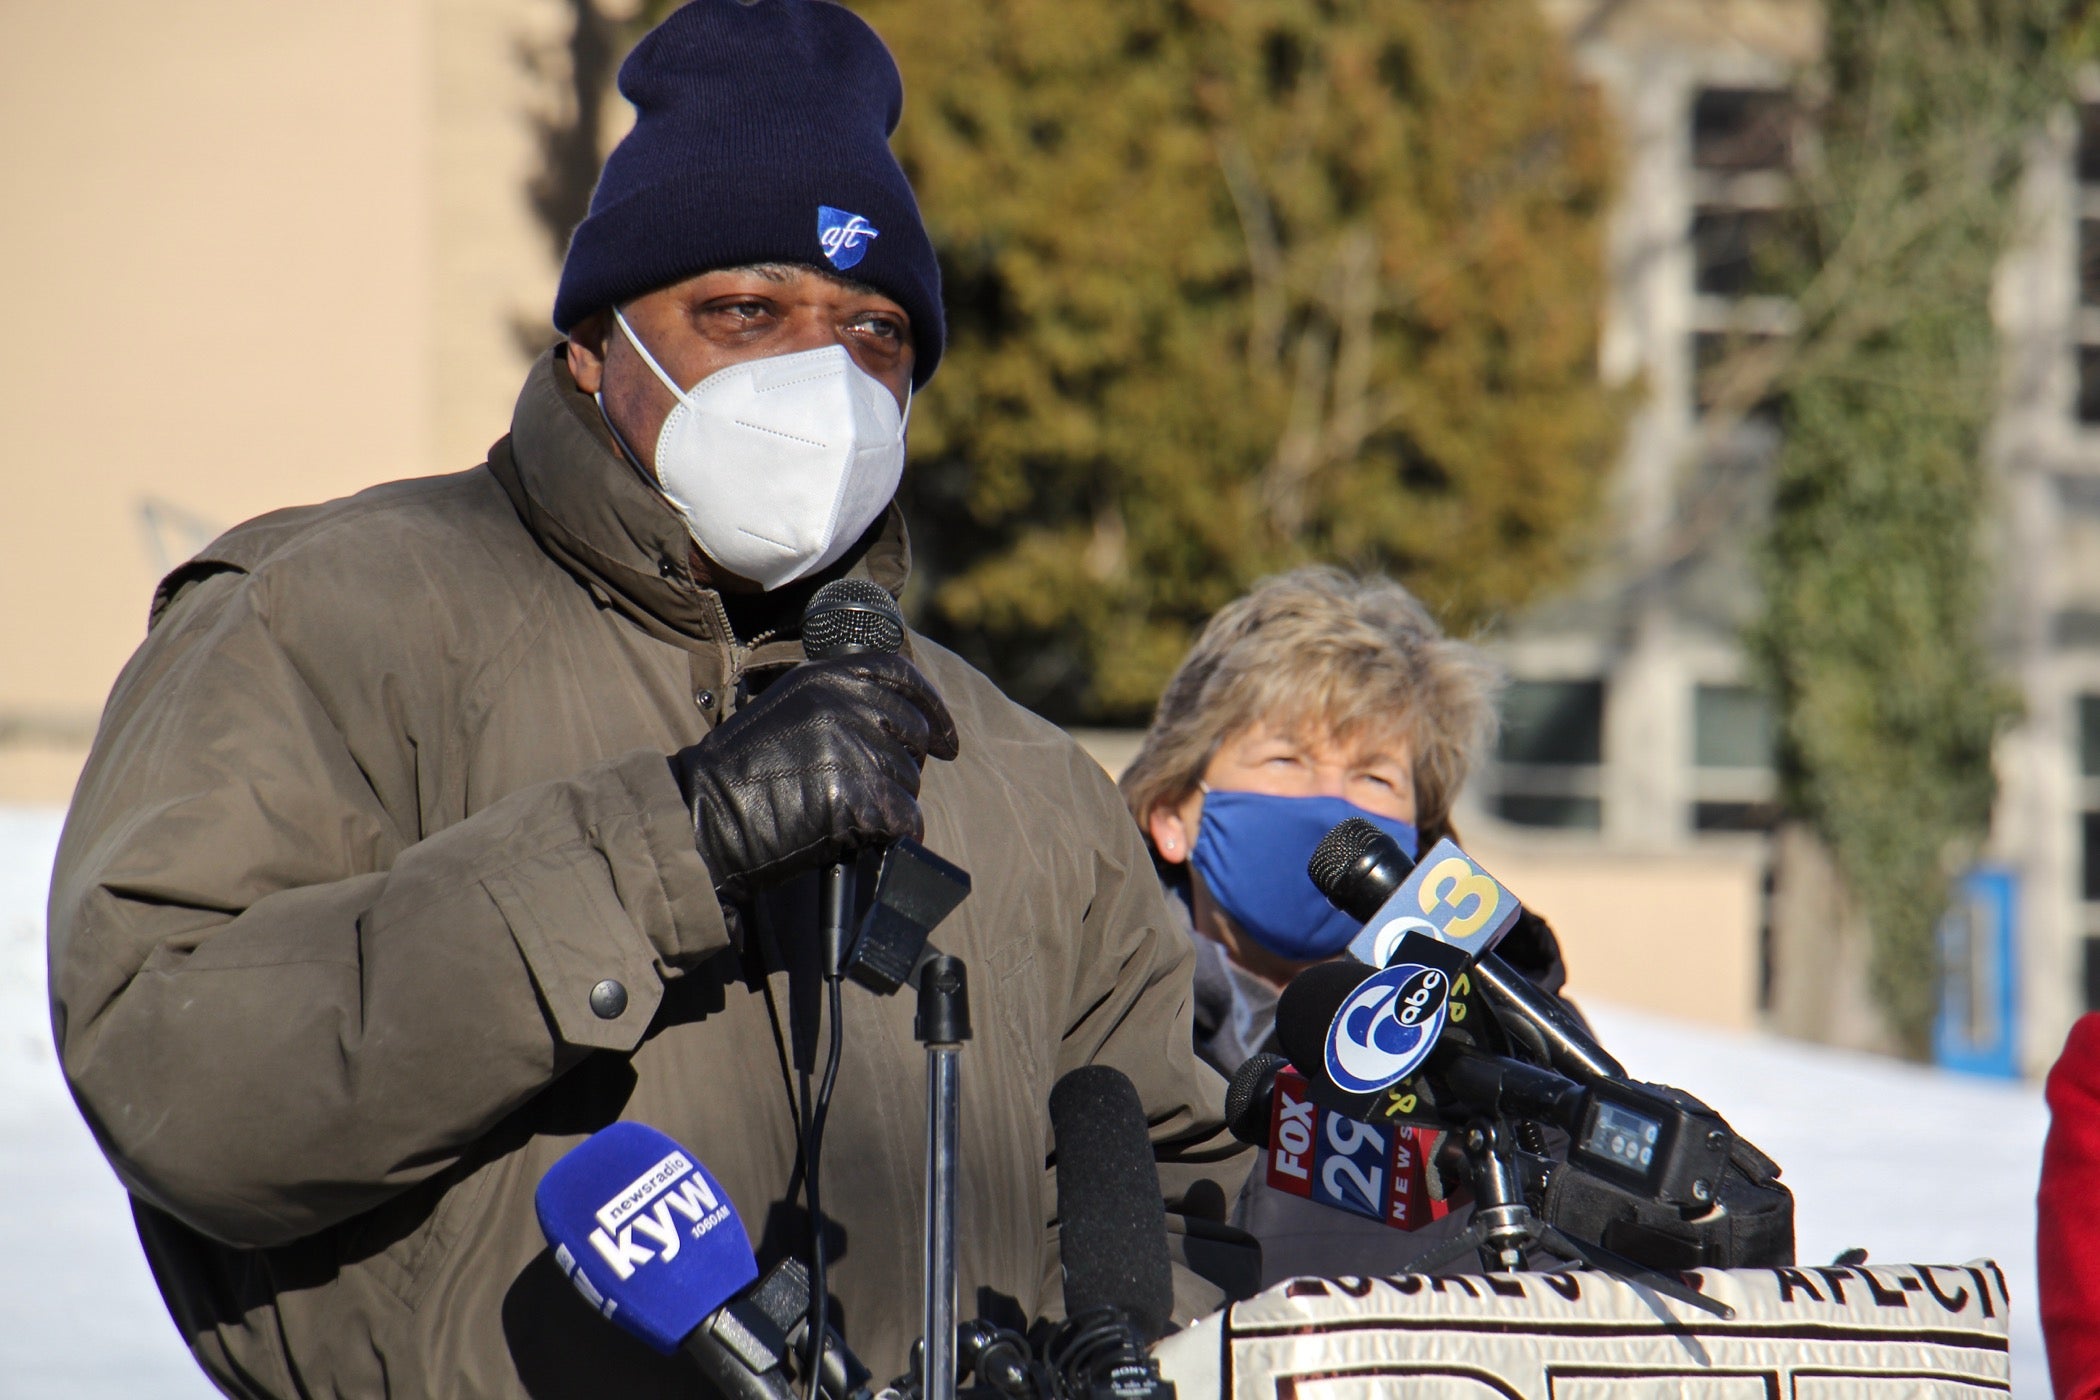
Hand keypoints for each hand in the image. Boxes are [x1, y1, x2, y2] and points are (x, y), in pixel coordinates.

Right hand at [670, 653, 960, 901]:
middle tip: (872, 791)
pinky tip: (872, 840)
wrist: (702, 815)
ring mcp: (851, 749)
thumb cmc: (741, 770)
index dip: (933, 709)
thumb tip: (902, 716)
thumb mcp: (788, 707)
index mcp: (827, 675)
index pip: (903, 677)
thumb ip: (839, 700)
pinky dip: (897, 835)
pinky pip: (905, 819)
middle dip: (903, 765)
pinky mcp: (855, 797)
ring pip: (910, 781)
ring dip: (891, 803)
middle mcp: (844, 704)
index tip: (947, 740)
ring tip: (844, 813)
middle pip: (914, 734)